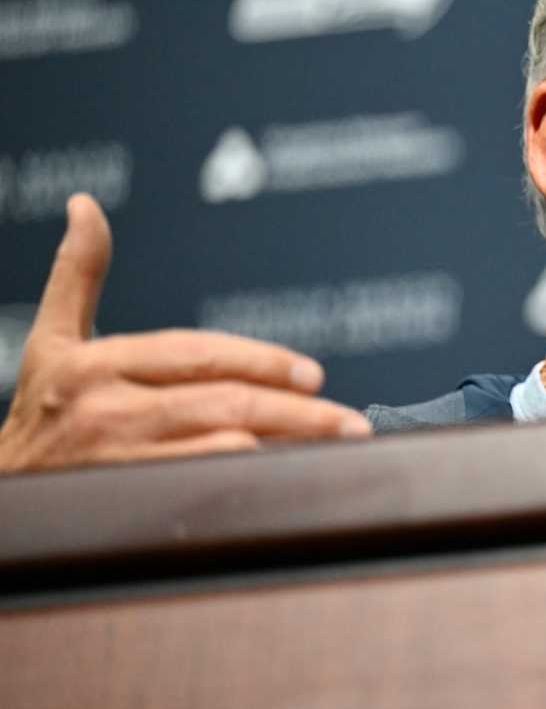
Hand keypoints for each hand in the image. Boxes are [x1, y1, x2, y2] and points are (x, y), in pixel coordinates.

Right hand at [0, 194, 371, 474]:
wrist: (3, 492)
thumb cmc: (42, 410)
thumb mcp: (51, 340)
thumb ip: (77, 275)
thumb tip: (87, 206)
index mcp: (93, 362)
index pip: (197, 354)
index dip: (261, 360)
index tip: (314, 373)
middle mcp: (105, 408)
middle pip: (222, 402)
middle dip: (296, 412)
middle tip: (347, 420)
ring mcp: (115, 459)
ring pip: (221, 447)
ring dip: (283, 447)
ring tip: (332, 448)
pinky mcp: (124, 502)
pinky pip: (205, 488)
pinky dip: (252, 482)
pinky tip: (289, 481)